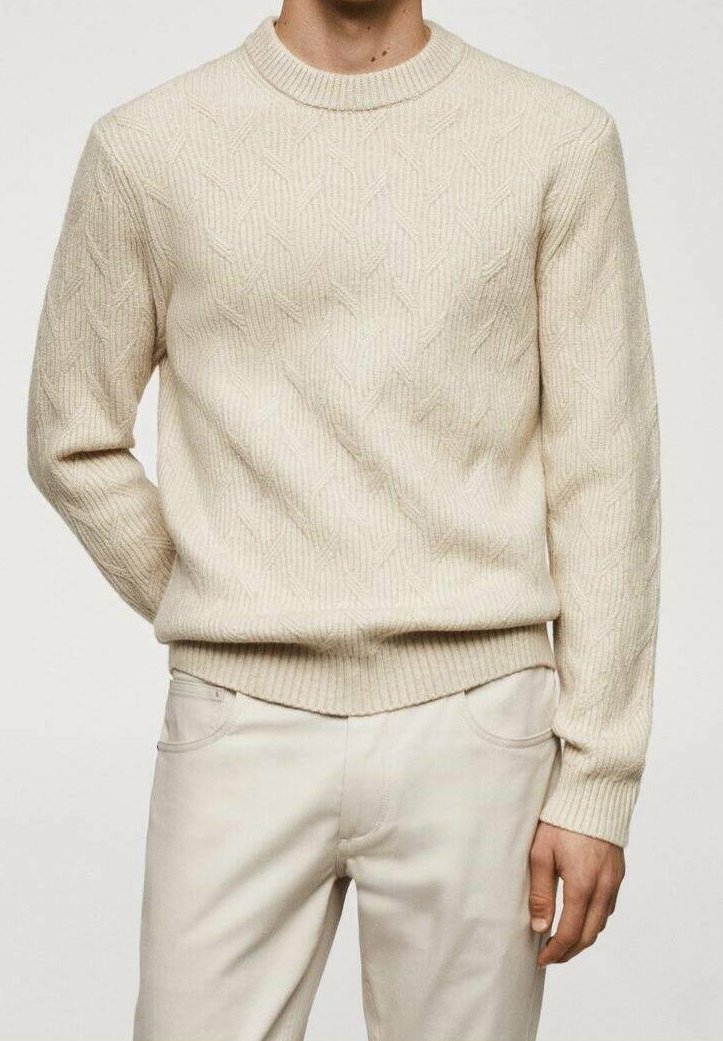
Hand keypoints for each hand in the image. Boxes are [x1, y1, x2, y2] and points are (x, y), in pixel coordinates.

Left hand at [528, 821, 624, 965]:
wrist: (594, 795)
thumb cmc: (561, 821)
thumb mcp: (541, 854)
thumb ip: (540, 893)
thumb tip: (539, 927)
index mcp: (582, 885)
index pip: (570, 933)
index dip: (555, 951)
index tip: (541, 958)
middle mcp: (603, 888)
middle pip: (588, 935)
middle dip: (569, 951)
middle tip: (550, 956)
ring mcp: (614, 882)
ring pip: (600, 924)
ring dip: (582, 937)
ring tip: (561, 939)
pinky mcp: (618, 874)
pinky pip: (607, 908)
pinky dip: (593, 920)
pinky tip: (578, 916)